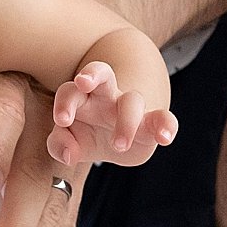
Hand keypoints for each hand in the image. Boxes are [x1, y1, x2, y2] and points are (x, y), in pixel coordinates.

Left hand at [49, 59, 177, 171]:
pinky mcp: (151, 123)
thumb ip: (60, 145)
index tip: (62, 120)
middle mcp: (106, 97)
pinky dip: (166, 126)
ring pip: (132, 99)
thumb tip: (68, 154)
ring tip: (118, 144)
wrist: (117, 143)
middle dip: (93, 73)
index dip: (65, 101)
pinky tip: (164, 139)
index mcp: (82, 98)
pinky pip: (164, 117)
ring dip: (126, 120)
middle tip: (82, 82)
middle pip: (102, 72)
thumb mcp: (69, 142)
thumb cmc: (87, 134)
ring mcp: (131, 108)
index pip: (70, 90)